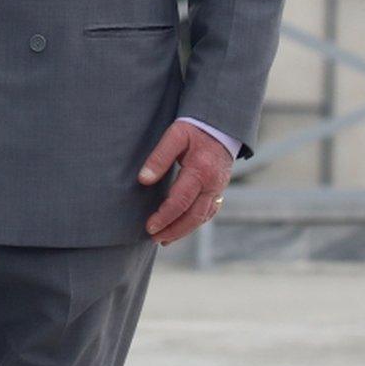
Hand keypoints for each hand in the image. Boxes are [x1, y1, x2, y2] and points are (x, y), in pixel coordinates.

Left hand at [138, 120, 231, 245]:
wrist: (221, 125)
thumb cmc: (195, 129)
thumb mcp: (176, 135)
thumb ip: (159, 157)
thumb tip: (143, 180)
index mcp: (201, 170)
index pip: (180, 201)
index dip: (164, 217)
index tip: (149, 227)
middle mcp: (212, 184)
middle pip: (193, 216)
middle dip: (173, 230)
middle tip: (154, 238)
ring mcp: (218, 189)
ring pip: (201, 218)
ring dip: (183, 231)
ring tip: (163, 239)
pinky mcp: (219, 190)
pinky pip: (208, 213)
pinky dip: (194, 224)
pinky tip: (181, 228)